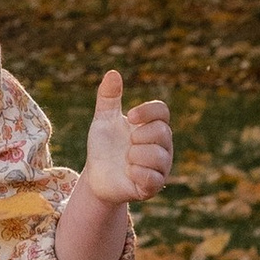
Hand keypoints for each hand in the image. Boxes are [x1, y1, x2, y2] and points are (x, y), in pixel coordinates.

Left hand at [79, 69, 172, 207]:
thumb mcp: (103, 120)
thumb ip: (108, 98)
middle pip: (163, 132)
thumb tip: (112, 73)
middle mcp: (161, 145)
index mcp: (151, 126)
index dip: (148, 111)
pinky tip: (128, 171)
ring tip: (126, 159)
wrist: (96, 177)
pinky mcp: (153, 186)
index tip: (130, 116)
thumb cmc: (104, 147)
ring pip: (159, 156)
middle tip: (127, 144)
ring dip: (136, 155)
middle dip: (140, 136)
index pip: (163, 111)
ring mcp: (160, 166)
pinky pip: (153, 178)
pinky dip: (137, 172)